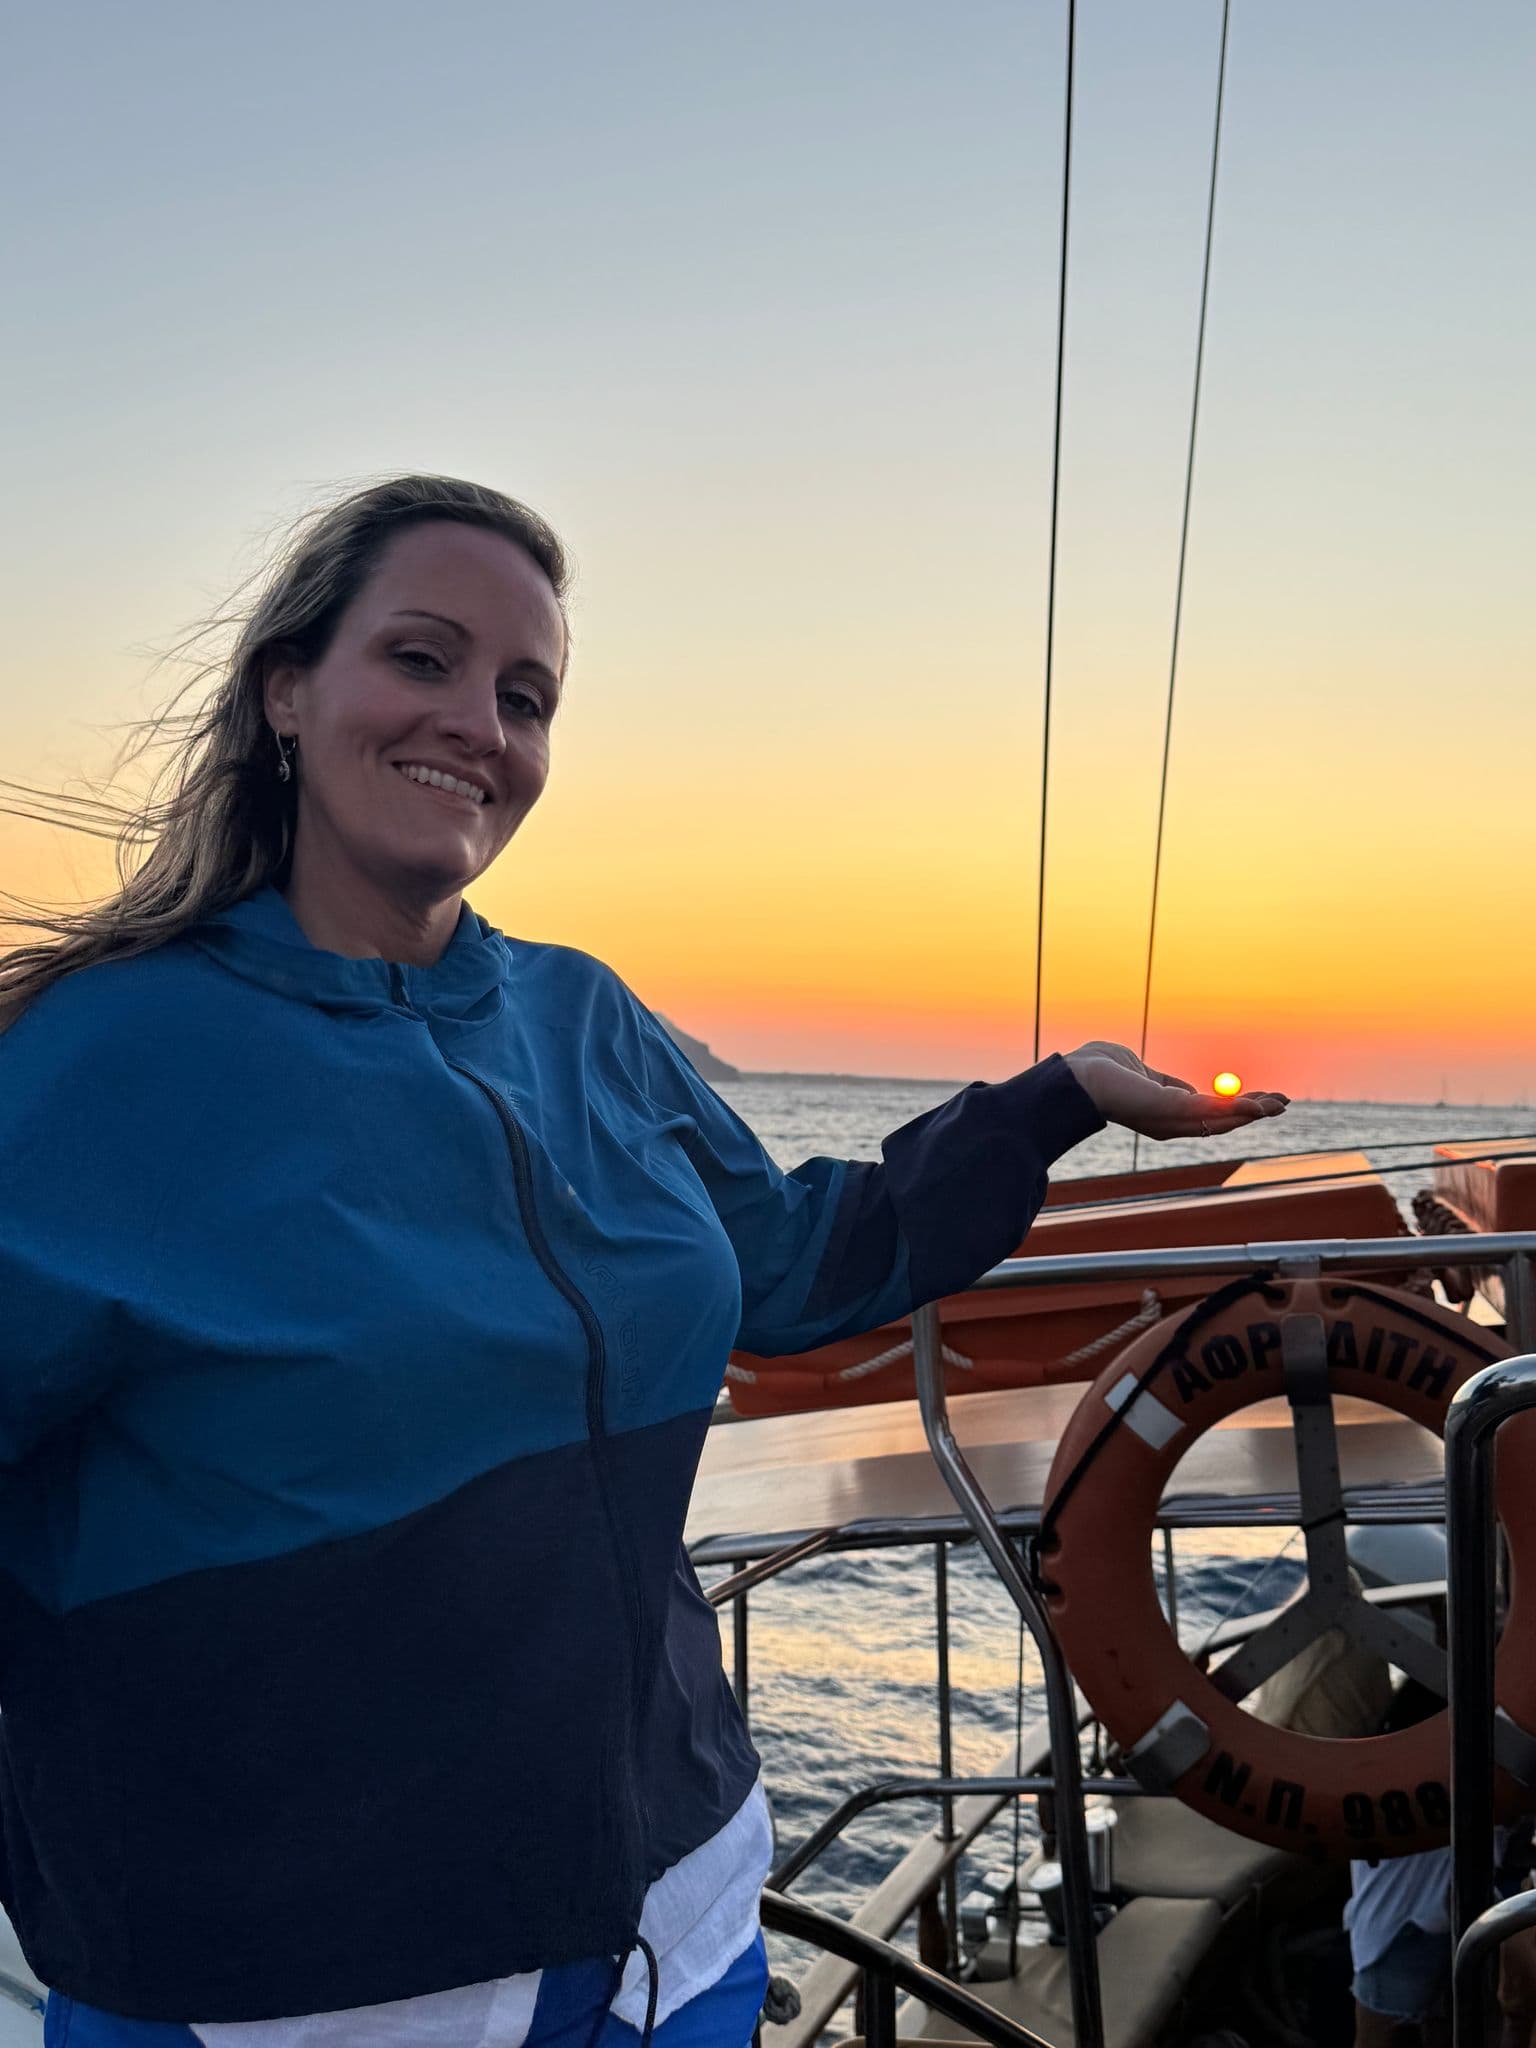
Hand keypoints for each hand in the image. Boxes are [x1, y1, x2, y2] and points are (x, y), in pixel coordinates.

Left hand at [1063, 1040, 1288, 1140]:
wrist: (1077, 1078)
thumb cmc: (1099, 1071)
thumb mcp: (1142, 1073)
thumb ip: (1165, 1083)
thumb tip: (1185, 1089)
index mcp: (1165, 1116)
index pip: (1208, 1116)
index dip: (1236, 1110)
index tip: (1261, 1101)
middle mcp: (1171, 1125)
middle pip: (1222, 1122)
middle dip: (1254, 1112)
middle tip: (1282, 1103)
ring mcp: (1172, 1120)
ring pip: (1223, 1120)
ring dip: (1255, 1111)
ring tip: (1280, 1103)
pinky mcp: (1172, 1110)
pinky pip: (1213, 1111)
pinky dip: (1240, 1109)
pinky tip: (1261, 1105)